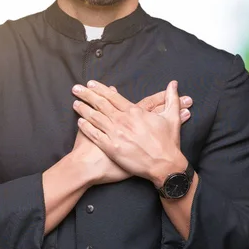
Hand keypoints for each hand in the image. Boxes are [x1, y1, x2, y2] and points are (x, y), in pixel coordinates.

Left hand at [73, 80, 187, 186]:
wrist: (164, 165)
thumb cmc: (168, 142)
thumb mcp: (172, 117)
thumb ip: (171, 98)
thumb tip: (173, 83)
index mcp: (135, 112)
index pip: (113, 97)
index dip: (100, 89)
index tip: (91, 84)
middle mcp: (123, 121)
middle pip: (101, 104)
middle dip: (87, 94)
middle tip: (76, 88)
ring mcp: (115, 134)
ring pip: (95, 118)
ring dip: (83, 109)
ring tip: (75, 102)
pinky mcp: (111, 148)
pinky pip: (95, 135)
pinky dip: (86, 127)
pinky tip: (79, 122)